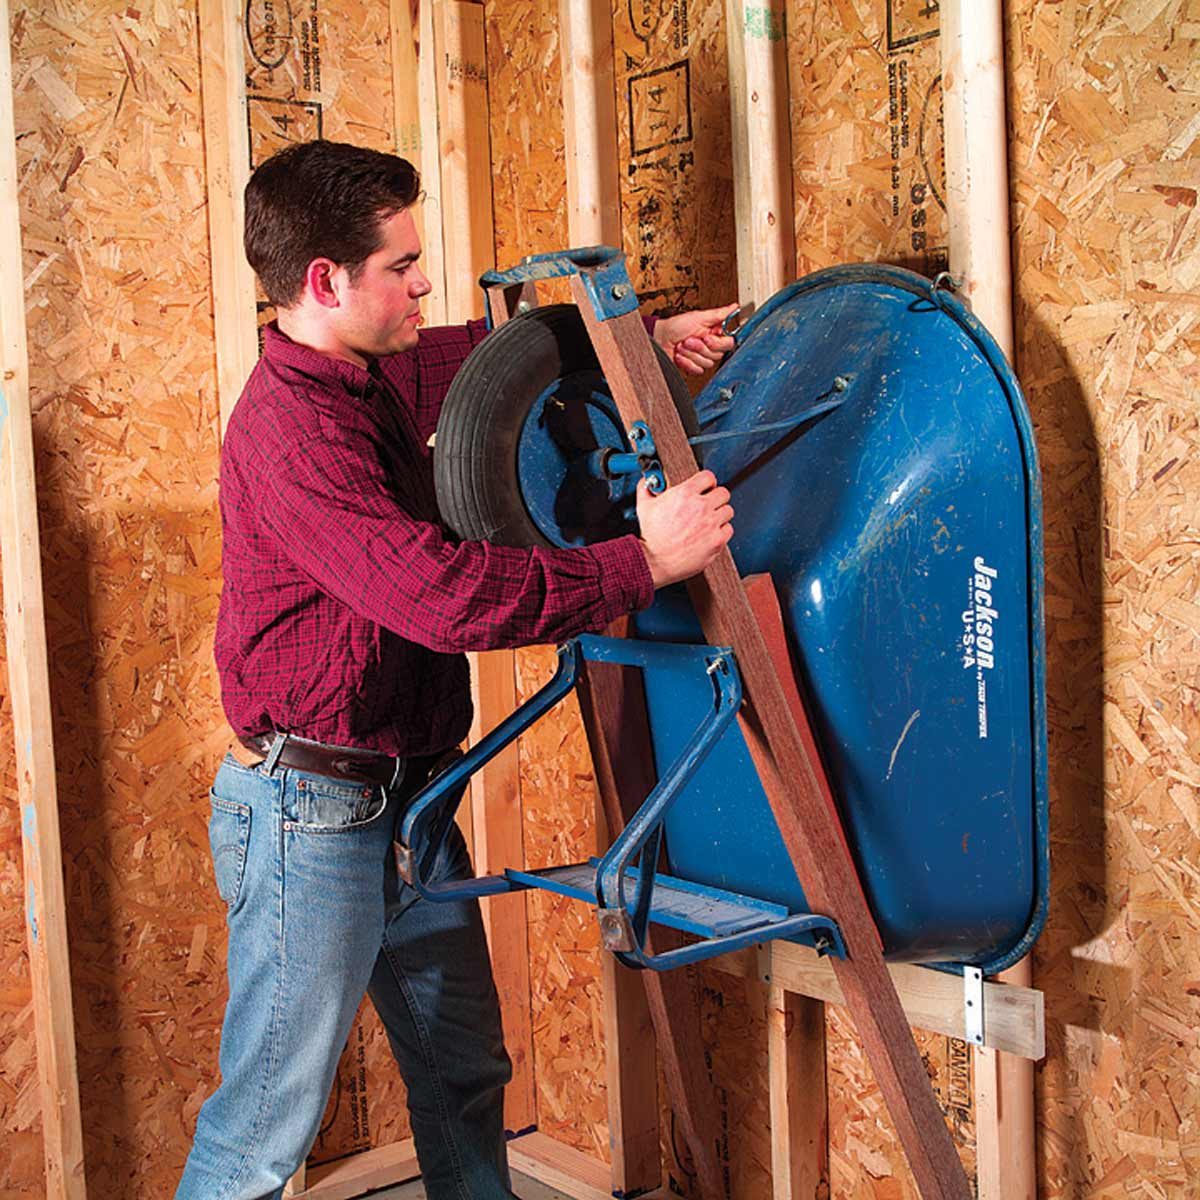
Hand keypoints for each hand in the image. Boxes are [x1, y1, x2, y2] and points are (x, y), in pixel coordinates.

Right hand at [637, 470, 733, 587]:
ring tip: (709, 521)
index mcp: (685, 494)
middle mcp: (701, 507)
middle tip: (709, 505)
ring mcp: (711, 524)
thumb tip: (648, 481)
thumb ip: (647, 488)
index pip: (708, 477)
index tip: (706, 487)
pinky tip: (711, 534)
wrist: (654, 561)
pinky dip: (722, 531)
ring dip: (720, 515)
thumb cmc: (650, 536)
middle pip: (723, 493)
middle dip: (716, 498)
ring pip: (728, 511)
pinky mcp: (717, 541)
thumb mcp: (644, 507)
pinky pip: (729, 529)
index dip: (707, 482)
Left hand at [651, 303, 738, 375]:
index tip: (707, 337)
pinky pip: (697, 370)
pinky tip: (680, 355)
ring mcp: (702, 357)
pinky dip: (686, 362)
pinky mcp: (694, 367)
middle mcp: (710, 346)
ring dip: (691, 354)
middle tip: (688, 339)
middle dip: (699, 347)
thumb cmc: (676, 326)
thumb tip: (734, 307)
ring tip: (682, 345)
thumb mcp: (698, 317)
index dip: (717, 343)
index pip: (728, 343)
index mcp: (714, 333)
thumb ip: (719, 314)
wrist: (660, 338)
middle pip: (717, 355)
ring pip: (707, 363)